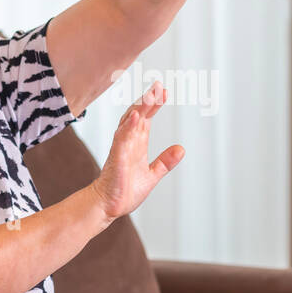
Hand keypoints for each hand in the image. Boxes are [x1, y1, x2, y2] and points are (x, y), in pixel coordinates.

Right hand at [91, 81, 183, 220]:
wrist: (110, 206)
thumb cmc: (126, 190)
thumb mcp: (152, 175)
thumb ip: (165, 162)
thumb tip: (181, 149)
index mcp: (137, 144)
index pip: (146, 118)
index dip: (154, 105)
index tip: (164, 91)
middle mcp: (129, 142)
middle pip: (138, 115)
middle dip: (148, 100)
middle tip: (158, 86)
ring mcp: (122, 148)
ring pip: (130, 122)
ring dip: (139, 108)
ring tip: (150, 95)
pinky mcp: (117, 157)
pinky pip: (122, 138)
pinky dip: (128, 126)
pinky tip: (136, 116)